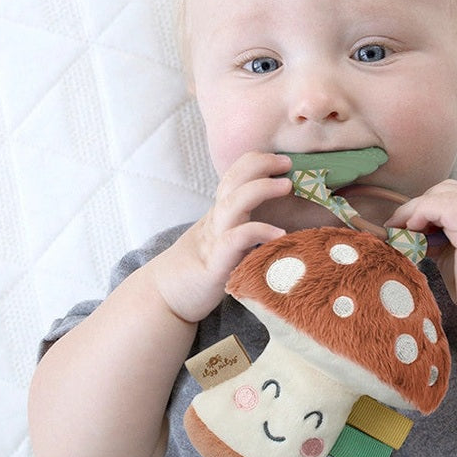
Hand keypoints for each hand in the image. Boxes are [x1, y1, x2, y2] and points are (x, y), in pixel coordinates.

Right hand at [148, 152, 294, 322]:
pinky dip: (258, 231)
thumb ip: (248, 228)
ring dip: (260, 188)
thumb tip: (289, 223)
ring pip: (232, 203)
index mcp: (221, 213)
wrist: (167, 296)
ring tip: (286, 185)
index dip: (257, 162)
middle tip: (287, 162)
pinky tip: (280, 233)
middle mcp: (216, 220)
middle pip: (232, 180)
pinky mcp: (216, 263)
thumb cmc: (207, 270)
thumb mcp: (228, 241)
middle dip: (260, 164)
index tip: (283, 160)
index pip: (235, 175)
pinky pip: (235, 239)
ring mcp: (214, 239)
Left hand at [387, 180, 456, 321]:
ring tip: (401, 233)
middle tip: (397, 230)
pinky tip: (412, 232)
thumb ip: (435, 240)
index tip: (402, 228)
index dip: (423, 208)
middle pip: (442, 190)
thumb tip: (406, 235)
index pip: (448, 196)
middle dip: (416, 207)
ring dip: (414, 211)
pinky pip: (439, 205)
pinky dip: (420, 214)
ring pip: (439, 194)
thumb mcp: (452, 256)